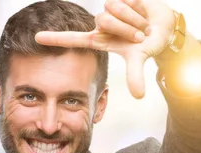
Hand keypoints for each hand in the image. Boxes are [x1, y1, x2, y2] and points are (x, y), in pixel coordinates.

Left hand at [35, 0, 175, 98]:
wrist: (164, 27)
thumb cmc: (148, 44)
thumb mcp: (139, 58)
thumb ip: (135, 76)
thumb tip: (138, 96)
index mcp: (100, 39)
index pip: (73, 38)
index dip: (56, 39)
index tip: (36, 38)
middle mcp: (101, 24)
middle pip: (103, 20)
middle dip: (126, 29)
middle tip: (140, 35)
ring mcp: (109, 9)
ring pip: (113, 9)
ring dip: (133, 19)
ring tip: (142, 24)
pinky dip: (138, 7)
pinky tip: (142, 10)